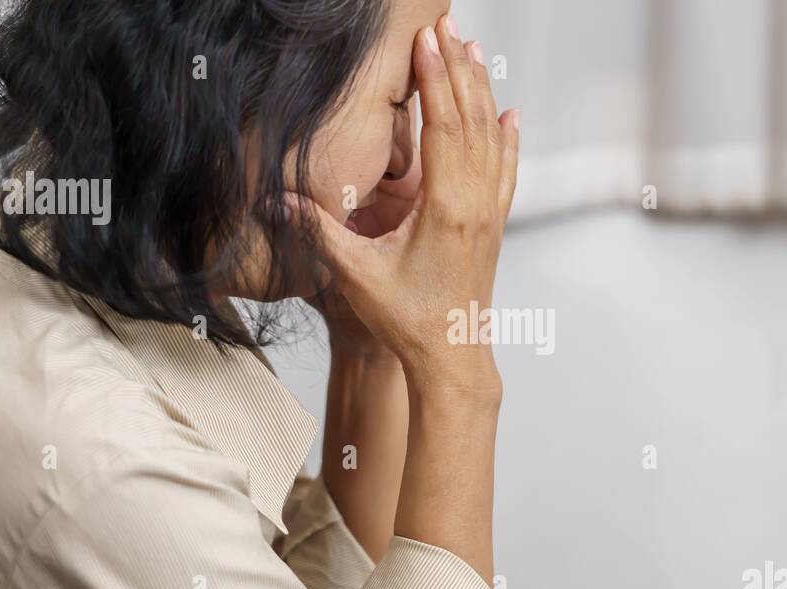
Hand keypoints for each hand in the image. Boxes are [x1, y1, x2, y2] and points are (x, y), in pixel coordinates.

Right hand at [290, 19, 519, 393]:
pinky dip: (507, 137)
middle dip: (457, 69)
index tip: (426, 40)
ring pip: (491, 138)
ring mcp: (490, 214)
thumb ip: (319, 233)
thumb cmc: (407, 320)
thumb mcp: (357, 276)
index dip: (434, 79)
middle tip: (446, 25)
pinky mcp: (493, 225)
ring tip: (471, 49)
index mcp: (448, 208)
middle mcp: (477, 204)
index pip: (444, 126)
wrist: (452, 357)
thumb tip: (276, 200)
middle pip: (472, 120)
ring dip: (481, 91)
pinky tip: (510, 115)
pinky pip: (505, 170)